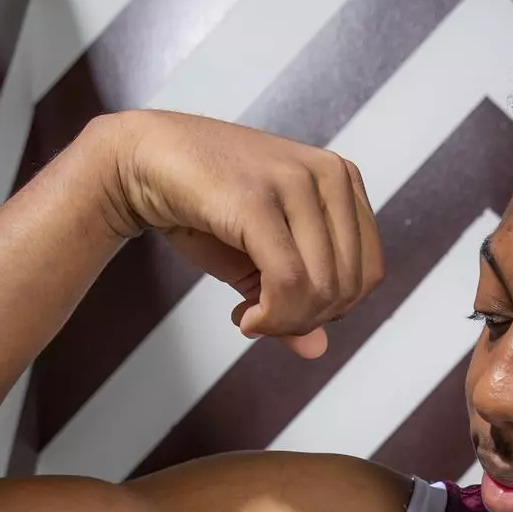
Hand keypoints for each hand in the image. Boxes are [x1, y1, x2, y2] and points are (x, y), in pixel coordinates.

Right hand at [89, 110, 385, 358]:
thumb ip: (295, 300)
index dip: (330, 311)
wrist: (143, 161)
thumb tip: (318, 350)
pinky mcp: (258, 200)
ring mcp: (296, 182)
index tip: (284, 314)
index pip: (370, 272)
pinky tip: (243, 318)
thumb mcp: (260, 260)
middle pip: (349, 287)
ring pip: (322, 289)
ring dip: (284, 322)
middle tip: (262, 322)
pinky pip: (289, 282)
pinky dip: (270, 317)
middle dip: (305, 320)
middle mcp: (330, 174)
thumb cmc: (205, 206)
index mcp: (342, 181)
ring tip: (249, 318)